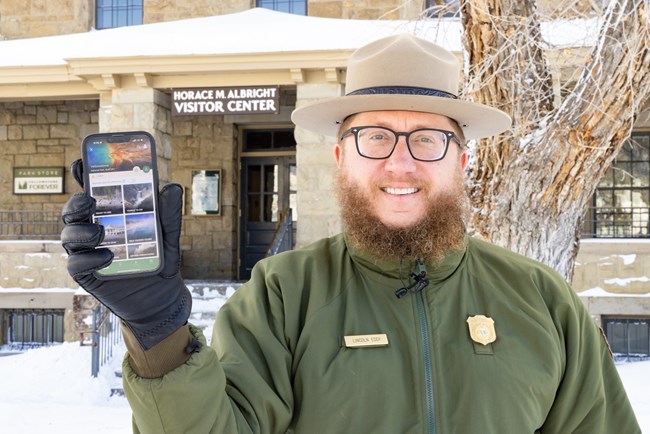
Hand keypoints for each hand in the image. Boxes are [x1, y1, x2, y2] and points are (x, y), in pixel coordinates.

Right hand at [61, 159, 191, 350]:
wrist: (162, 298)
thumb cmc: (160, 261)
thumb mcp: (169, 237)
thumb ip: (169, 215)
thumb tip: (173, 187)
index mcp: (110, 215)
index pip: (91, 190)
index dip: (82, 175)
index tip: (80, 163)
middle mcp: (93, 229)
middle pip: (72, 211)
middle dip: (75, 203)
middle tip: (89, 201)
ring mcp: (87, 252)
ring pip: (68, 235)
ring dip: (81, 231)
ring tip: (101, 233)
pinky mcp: (86, 275)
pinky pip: (76, 264)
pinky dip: (88, 259)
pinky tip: (107, 257)